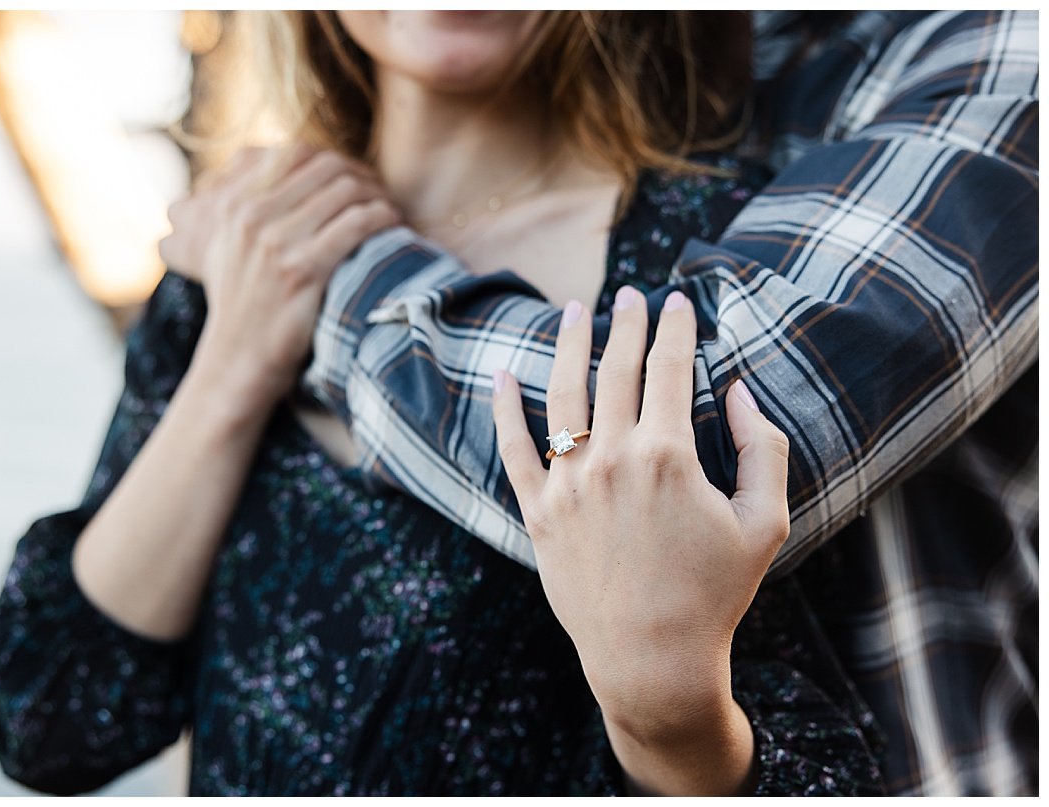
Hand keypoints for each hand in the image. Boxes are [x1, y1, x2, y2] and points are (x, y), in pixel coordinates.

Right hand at [160, 145, 399, 403]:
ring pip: (345, 192)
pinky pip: (357, 224)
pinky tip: (393, 227)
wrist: (238, 360)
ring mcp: (276, 244)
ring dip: (377, 196)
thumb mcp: (229, 247)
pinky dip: (383, 218)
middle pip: (326, 168)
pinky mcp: (302, 271)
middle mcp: (251, 217)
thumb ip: (253, 204)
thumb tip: (293, 168)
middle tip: (380, 194)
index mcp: (235, 204)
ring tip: (390, 212)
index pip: (296, 154)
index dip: (335, 160)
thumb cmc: (244, 304)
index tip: (355, 179)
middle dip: (361, 176)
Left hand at [489, 286, 789, 794]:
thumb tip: (740, 390)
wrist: (651, 660)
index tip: (677, 300)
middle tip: (630, 294)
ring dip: (569, 345)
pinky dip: (503, 408)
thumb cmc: (715, 594)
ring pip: (562, 394)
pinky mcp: (538, 512)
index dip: (675, 328)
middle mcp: (612, 458)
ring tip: (575, 311)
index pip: (670, 368)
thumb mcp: (766, 523)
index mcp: (669, 455)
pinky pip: (512, 448)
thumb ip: (765, 448)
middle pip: (616, 370)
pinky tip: (503, 372)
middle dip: (626, 324)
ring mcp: (568, 484)